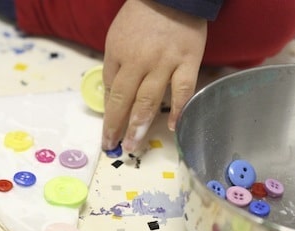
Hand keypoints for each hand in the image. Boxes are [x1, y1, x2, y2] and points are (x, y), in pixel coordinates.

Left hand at [102, 0, 206, 151]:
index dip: (108, 117)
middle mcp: (139, 62)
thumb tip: (114, 98)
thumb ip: (115, 67)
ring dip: (139, 126)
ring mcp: (165, 63)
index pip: (111, 92)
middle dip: (118, 127)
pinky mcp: (188, 61)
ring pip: (149, 101)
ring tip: (133, 147)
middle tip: (115, 148)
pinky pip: (183, 90)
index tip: (106, 136)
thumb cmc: (141, 18)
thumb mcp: (117, 39)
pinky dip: (178, 110)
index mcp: (119, 55)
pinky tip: (172, 127)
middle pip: (125, 101)